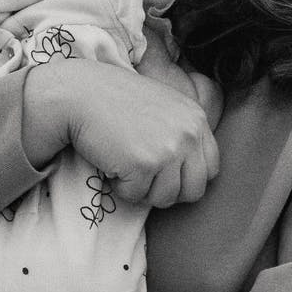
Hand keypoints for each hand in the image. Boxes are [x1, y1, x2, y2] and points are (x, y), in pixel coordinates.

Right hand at [26, 59, 219, 207]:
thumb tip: (193, 170)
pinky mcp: (144, 165)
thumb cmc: (117, 101)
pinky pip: (136, 196)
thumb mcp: (165, 107)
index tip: (165, 173)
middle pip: (194, 190)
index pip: (211, 169)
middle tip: (145, 177)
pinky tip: (112, 162)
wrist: (81, 93)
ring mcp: (168, 150)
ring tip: (126, 164)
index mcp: (197, 120)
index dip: (187, 178)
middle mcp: (189, 135)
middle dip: (169, 192)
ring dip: (142, 189)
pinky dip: (120, 186)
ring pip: (165, 198)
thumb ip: (184, 132)